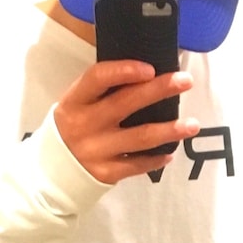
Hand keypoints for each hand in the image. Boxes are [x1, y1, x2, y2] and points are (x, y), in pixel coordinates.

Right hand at [53, 60, 198, 183]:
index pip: (98, 78)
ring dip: (169, 130)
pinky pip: (137, 164)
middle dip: (159, 90)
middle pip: (126, 103)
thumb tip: (144, 76)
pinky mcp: (105, 172)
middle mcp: (84, 124)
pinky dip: (155, 159)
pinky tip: (170, 152)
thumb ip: (101, 93)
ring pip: (139, 137)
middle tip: (185, 81)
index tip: (150, 68)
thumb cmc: (71, 130)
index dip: (124, 70)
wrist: (50, 173)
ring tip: (192, 125)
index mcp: (75, 101)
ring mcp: (96, 150)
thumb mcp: (75, 106)